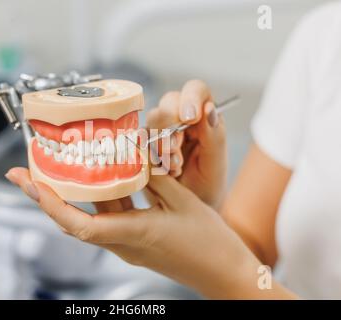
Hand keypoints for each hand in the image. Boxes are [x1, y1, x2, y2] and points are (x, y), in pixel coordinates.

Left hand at [5, 167, 268, 298]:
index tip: (29, 182)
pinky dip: (97, 198)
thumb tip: (132, 155)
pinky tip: (96, 179)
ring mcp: (128, 244)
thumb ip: (154, 176)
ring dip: (68, 197)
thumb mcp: (183, 200)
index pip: (79, 224)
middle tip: (26, 172)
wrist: (224, 273)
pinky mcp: (135, 240)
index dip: (50, 203)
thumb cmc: (209, 243)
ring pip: (89, 217)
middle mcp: (123, 243)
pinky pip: (109, 217)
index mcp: (134, 233)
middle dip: (46, 196)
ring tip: (54, 170)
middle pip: (73, 220)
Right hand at [147, 80, 226, 207]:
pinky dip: (149, 156)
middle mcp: (180, 119)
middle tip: (176, 153)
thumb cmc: (207, 187)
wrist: (188, 213)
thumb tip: (208, 108)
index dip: (190, 98)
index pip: (196, 90)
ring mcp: (159, 132)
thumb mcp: (216, 165)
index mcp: (203, 117)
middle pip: (168, 102)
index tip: (190, 118)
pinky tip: (163, 172)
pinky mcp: (143, 146)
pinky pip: (138, 141)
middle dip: (170, 127)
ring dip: (161, 145)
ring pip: (151, 121)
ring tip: (174, 168)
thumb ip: (214, 136)